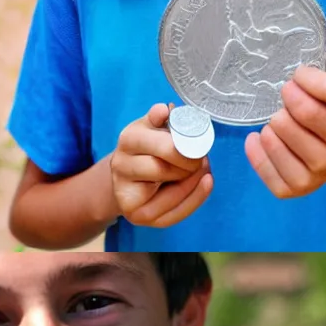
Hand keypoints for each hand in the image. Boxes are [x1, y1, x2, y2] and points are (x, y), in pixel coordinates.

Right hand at [110, 103, 212, 227]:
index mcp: (128, 139)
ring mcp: (126, 194)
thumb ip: (159, 119)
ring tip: (200, 173)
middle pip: (164, 169)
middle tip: (200, 161)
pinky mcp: (136, 216)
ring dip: (192, 183)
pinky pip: (173, 214)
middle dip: (189, 166)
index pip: (162, 145)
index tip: (199, 146)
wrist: (128, 178)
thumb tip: (163, 110)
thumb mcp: (152, 128)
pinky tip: (204, 185)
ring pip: (170, 194)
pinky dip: (194, 200)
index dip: (186, 148)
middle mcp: (121, 166)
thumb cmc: (148, 149)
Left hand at [244, 65, 325, 196]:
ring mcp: (314, 176)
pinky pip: (263, 165)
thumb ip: (322, 85)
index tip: (296, 80)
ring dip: (270, 126)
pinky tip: (258, 139)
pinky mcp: (294, 190)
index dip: (306, 80)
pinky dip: (254, 148)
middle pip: (296, 115)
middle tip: (287, 107)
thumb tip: (295, 81)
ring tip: (279, 126)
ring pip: (274, 139)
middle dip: (286, 103)